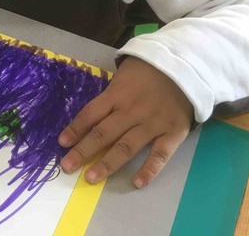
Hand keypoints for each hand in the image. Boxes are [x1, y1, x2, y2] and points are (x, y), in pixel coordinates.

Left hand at [58, 56, 192, 187]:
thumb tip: (91, 117)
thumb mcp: (124, 75)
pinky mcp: (172, 132)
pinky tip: (137, 182)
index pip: (90, 114)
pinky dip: (149, 169)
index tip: (61, 143)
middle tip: (67, 166)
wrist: (187, 65)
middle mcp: (131, 111)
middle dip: (83, 151)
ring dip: (107, 163)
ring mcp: (152, 123)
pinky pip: (159, 154)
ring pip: (126, 147)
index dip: (75, 129)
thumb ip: (110, 95)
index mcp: (117, 95)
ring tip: (90, 177)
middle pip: (103, 133)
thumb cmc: (150, 71)